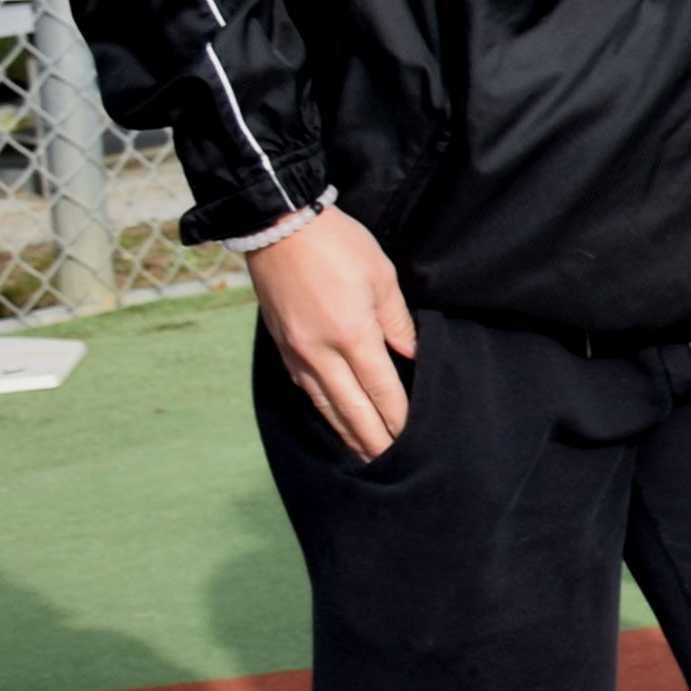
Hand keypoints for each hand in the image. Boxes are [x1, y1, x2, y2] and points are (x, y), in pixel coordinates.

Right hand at [252, 208, 416, 459]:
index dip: (397, 418)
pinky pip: (306, 390)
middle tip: (391, 463)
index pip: (382, 391)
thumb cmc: (337, 245)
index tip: (412, 439)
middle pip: (351, 409)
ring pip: (325, 405)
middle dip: (373, 439)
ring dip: (347, 432)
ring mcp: (297, 353)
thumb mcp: (382, 277)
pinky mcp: (283, 348)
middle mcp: (320, 352)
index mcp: (351, 335)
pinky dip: (323, 411)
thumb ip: (398, 323)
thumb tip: (412, 358)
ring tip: (365, 454)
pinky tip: (333, 420)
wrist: (278, 227)